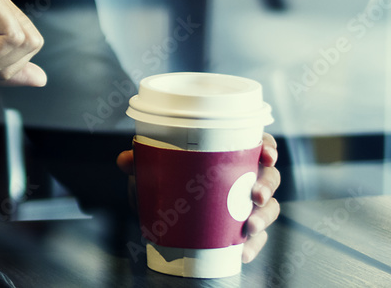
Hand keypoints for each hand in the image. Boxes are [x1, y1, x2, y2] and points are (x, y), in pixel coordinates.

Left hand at [115, 132, 281, 263]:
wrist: (163, 208)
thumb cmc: (168, 174)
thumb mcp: (155, 165)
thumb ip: (141, 161)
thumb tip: (125, 161)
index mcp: (232, 151)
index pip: (260, 143)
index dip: (269, 147)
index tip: (267, 155)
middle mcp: (245, 175)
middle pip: (270, 177)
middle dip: (267, 186)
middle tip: (256, 195)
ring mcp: (247, 203)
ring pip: (269, 208)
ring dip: (264, 218)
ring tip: (249, 226)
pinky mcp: (242, 227)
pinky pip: (257, 238)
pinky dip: (253, 246)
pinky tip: (242, 253)